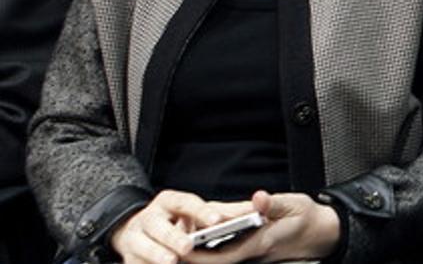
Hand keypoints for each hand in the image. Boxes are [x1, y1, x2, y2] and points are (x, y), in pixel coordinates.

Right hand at [110, 190, 249, 263]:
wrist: (136, 228)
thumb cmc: (178, 219)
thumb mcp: (199, 210)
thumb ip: (227, 211)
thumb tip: (257, 208)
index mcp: (169, 201)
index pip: (185, 203)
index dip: (201, 212)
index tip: (217, 220)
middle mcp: (149, 218)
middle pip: (159, 226)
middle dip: (174, 236)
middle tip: (189, 246)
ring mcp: (135, 239)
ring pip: (142, 247)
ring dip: (156, 255)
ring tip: (171, 261)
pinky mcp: (128, 258)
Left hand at [185, 191, 339, 262]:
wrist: (322, 232)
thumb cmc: (308, 218)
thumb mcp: (294, 204)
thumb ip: (274, 203)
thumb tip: (259, 199)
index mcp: (261, 242)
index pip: (223, 255)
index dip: (200, 254)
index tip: (180, 246)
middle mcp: (253, 252)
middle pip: (216, 260)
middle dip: (193, 256)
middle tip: (170, 245)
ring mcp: (253, 253)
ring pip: (220, 257)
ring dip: (201, 252)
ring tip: (178, 240)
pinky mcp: (253, 249)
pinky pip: (228, 252)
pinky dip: (213, 248)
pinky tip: (202, 238)